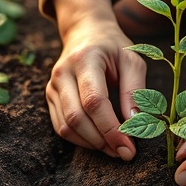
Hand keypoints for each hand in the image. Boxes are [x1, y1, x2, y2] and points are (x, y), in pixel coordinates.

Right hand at [46, 0, 145, 159]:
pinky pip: (60, 127)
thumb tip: (135, 124)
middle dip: (102, 141)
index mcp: (85, 60)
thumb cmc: (113, 47)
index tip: (129, 147)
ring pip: (65, 127)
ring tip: (115, 149)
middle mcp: (62, 73)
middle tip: (125, 153)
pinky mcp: (50, 97)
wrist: (85, 32)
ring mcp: (52, 86)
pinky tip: (100, 142)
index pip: (94, 101)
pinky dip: (81, 140)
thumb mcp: (132, 60)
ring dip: (91, 144)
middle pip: (76, 117)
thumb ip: (134, 90)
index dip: (111, 128)